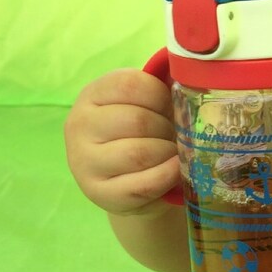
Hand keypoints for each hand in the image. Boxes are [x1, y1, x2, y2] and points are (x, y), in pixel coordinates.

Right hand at [64, 68, 180, 214]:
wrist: (124, 182)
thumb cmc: (140, 134)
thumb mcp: (142, 105)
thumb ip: (161, 89)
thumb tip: (192, 80)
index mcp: (91, 95)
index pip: (131, 84)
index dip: (161, 96)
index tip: (170, 107)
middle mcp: (79, 125)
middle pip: (138, 120)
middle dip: (167, 129)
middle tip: (174, 135)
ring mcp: (84, 161)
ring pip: (139, 153)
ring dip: (167, 153)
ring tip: (173, 152)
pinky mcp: (98, 192)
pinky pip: (143, 184)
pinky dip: (168, 175)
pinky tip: (176, 169)